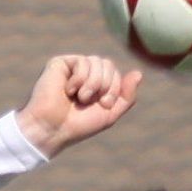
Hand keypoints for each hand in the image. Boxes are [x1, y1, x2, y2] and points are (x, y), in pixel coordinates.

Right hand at [14, 55, 141, 158]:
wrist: (53, 130)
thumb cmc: (78, 125)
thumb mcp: (110, 113)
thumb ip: (126, 96)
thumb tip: (139, 73)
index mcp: (97, 83)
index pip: (115, 72)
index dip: (114, 89)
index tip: (103, 105)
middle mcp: (85, 73)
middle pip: (108, 64)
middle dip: (105, 85)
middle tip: (89, 101)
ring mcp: (72, 67)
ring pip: (97, 61)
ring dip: (92, 83)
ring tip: (80, 97)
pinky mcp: (60, 63)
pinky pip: (82, 61)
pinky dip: (79, 80)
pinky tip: (68, 91)